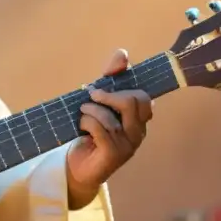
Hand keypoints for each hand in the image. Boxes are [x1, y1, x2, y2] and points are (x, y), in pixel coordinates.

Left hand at [66, 49, 153, 208]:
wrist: (77, 168)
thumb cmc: (90, 133)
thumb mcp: (99, 103)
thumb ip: (111, 79)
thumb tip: (123, 53)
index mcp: (139, 119)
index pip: (142, 95)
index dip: (123, 83)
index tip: (101, 83)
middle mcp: (138, 132)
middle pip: (133, 101)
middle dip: (108, 95)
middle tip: (91, 96)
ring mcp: (128, 145)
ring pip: (112, 115)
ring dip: (90, 109)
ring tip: (82, 114)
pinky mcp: (114, 155)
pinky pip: (101, 129)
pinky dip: (87, 122)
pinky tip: (81, 127)